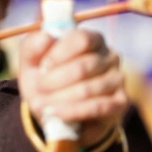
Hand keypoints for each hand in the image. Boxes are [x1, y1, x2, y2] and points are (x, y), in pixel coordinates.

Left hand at [18, 29, 126, 147]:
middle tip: (39, 88)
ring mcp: (117, 79)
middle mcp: (110, 56)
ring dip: (59, 98)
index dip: (58, 54)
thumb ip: (33, 46)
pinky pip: (97, 107)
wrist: (55, 111)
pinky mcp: (119, 102)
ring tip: (41, 104)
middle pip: (83, 67)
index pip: (81, 39)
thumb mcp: (32, 62)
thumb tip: (45, 38)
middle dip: (55, 80)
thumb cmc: (45, 79)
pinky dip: (72, 111)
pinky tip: (55, 113)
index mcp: (92, 38)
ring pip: (87, 89)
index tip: (42, 68)